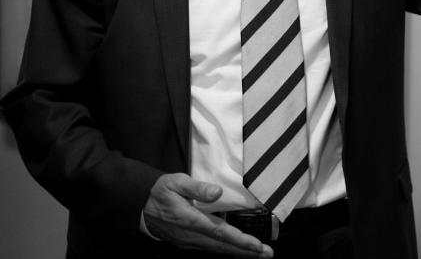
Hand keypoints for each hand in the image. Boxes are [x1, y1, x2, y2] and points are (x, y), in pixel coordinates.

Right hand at [143, 173, 272, 257]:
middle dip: (247, 251)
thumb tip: (217, 192)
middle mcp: (191, 236)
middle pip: (223, 246)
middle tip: (268, 254)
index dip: (240, 240)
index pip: (220, 233)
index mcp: (190, 220)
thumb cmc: (160, 191)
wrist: (138, 207)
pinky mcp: (187, 243)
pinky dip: (227, 250)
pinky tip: (238, 250)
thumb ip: (197, 187)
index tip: (258, 245)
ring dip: (239, 253)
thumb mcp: (176, 182)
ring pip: (218, 250)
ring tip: (259, 254)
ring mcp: (189, 242)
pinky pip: (210, 249)